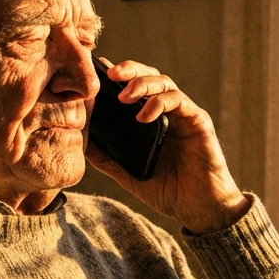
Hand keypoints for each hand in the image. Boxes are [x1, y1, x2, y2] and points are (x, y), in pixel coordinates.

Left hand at [85, 59, 251, 233]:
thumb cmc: (168, 190)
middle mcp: (167, 111)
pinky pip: (179, 101)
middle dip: (129, 70)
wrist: (199, 209)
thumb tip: (80, 138)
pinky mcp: (198, 120)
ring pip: (163, 82)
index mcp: (150, 119)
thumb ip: (106, 156)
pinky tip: (143, 117)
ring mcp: (183, 114)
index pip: (132, 87)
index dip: (115, 75)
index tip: (96, 69)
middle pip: (148, 76)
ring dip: (142, 84)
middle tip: (109, 73)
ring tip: (123, 97)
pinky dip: (159, 103)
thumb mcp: (127, 173)